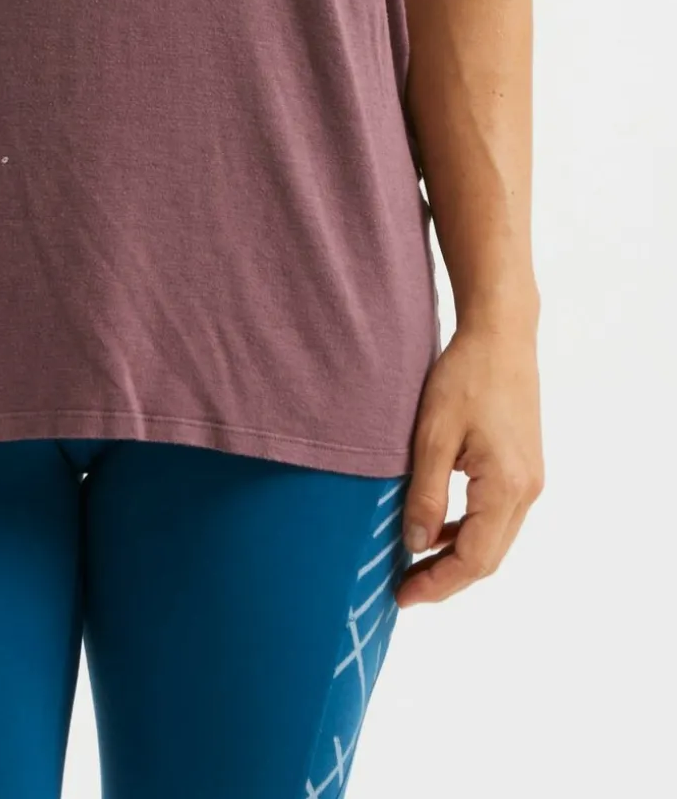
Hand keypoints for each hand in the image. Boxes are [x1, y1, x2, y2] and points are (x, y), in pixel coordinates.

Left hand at [395, 319, 542, 606]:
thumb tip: (416, 545)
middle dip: (446, 578)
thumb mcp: (433, 435)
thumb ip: (426, 494)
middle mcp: (527, 491)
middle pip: (489, 557)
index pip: (474, 558)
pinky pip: (497, 516)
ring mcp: (530, 480)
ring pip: (495, 539)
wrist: (501, 336)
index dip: (438, 583)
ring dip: (458, 556)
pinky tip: (438, 528)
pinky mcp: (524, 468)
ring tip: (415, 565)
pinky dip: (469, 530)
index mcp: (507, 487)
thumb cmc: (466, 376)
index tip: (402, 596)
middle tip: (404, 589)